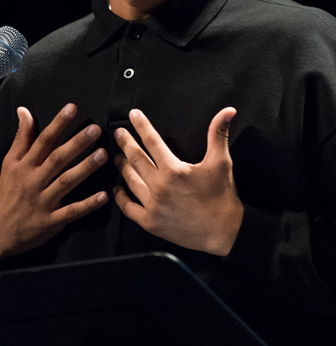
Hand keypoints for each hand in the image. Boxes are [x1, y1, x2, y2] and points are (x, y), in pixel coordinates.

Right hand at [0, 104, 107, 257]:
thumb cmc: (8, 193)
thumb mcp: (9, 164)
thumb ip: (21, 138)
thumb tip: (24, 110)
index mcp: (24, 166)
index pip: (42, 141)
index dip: (58, 124)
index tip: (72, 108)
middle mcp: (33, 182)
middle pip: (57, 159)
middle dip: (76, 143)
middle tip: (95, 129)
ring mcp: (42, 202)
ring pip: (65, 183)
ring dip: (85, 169)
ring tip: (103, 155)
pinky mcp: (50, 222)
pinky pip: (71, 212)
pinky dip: (87, 205)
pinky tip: (104, 196)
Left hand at [113, 107, 242, 255]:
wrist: (224, 233)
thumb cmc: (223, 198)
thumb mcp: (221, 162)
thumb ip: (218, 134)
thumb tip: (227, 111)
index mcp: (174, 170)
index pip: (152, 141)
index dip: (141, 125)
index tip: (133, 115)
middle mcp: (159, 187)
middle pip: (135, 158)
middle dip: (125, 143)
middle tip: (118, 133)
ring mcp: (153, 205)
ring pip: (129, 180)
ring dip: (122, 166)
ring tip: (118, 157)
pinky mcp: (150, 222)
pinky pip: (128, 207)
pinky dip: (120, 197)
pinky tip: (118, 188)